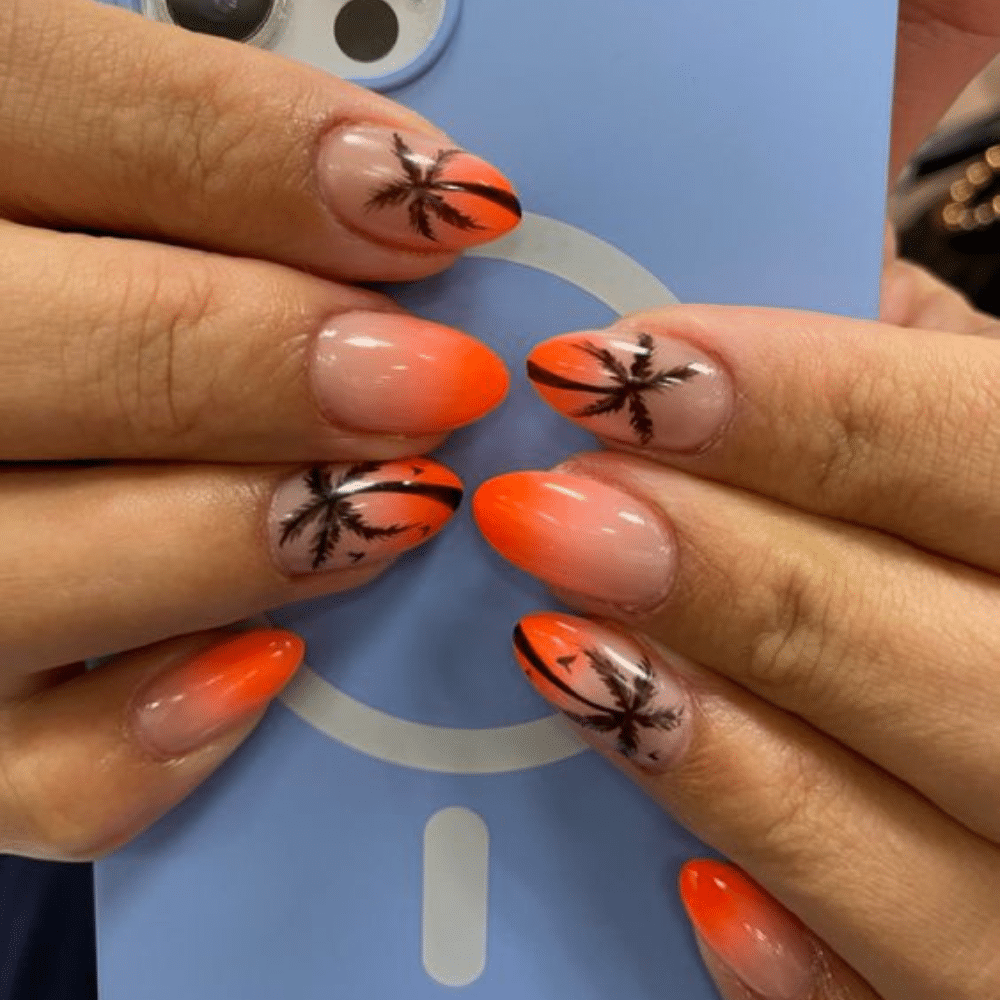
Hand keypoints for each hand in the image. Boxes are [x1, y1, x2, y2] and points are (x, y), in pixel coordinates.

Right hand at [0, 0, 517, 859]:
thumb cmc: (47, 301)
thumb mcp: (73, 183)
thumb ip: (192, 175)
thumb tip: (407, 198)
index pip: (48, 103)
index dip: (266, 154)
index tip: (447, 204)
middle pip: (21, 350)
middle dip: (258, 362)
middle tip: (436, 381)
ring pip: (10, 575)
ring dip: (227, 545)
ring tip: (388, 511)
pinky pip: (18, 772)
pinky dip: (148, 740)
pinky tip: (256, 668)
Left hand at [471, 4, 999, 997]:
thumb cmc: (981, 524)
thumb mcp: (974, 417)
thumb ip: (896, 368)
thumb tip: (754, 314)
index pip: (975, 443)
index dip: (795, 400)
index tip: (598, 366)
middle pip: (941, 654)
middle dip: (734, 580)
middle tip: (539, 510)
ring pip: (905, 849)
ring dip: (721, 751)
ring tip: (555, 650)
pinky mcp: (978, 978)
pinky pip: (892, 998)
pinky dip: (795, 956)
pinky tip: (689, 888)